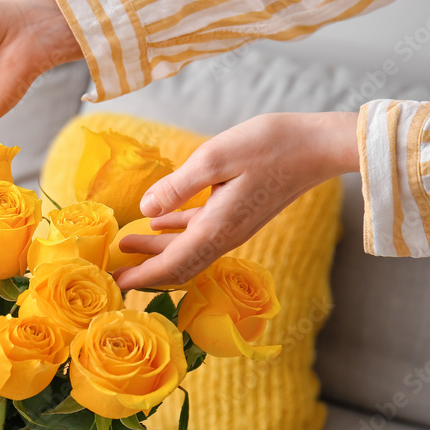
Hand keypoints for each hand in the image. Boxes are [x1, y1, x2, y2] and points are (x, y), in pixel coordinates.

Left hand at [112, 112, 359, 289]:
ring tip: (126, 244)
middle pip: (178, 264)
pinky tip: (158, 224)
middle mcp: (225, 234)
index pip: (173, 264)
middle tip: (111, 272)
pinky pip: (200, 232)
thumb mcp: (214, 158)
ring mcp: (233, 225)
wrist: (318, 145)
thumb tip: (145, 211)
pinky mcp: (238, 213)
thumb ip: (177, 187)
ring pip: (188, 248)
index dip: (142, 276)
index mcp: (217, 227)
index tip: (115, 284)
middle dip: (144, 269)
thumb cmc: (269, 145)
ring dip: (156, 249)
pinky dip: (175, 233)